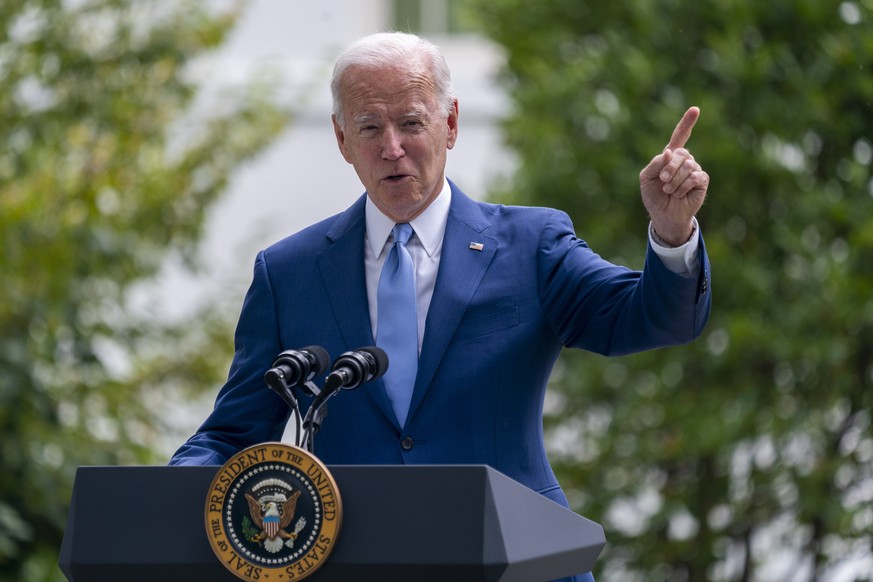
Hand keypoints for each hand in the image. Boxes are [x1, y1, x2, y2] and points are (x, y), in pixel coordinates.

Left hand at [639, 107, 708, 245]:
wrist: (663, 215)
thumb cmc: (653, 196)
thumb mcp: (646, 179)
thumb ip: (655, 164)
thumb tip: (669, 152)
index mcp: (670, 157)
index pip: (680, 136)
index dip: (687, 123)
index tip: (695, 110)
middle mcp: (684, 160)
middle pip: (681, 153)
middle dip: (670, 168)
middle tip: (662, 181)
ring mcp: (694, 169)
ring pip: (688, 165)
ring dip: (675, 180)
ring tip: (669, 190)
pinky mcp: (702, 180)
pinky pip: (695, 177)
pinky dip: (683, 186)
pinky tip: (679, 194)